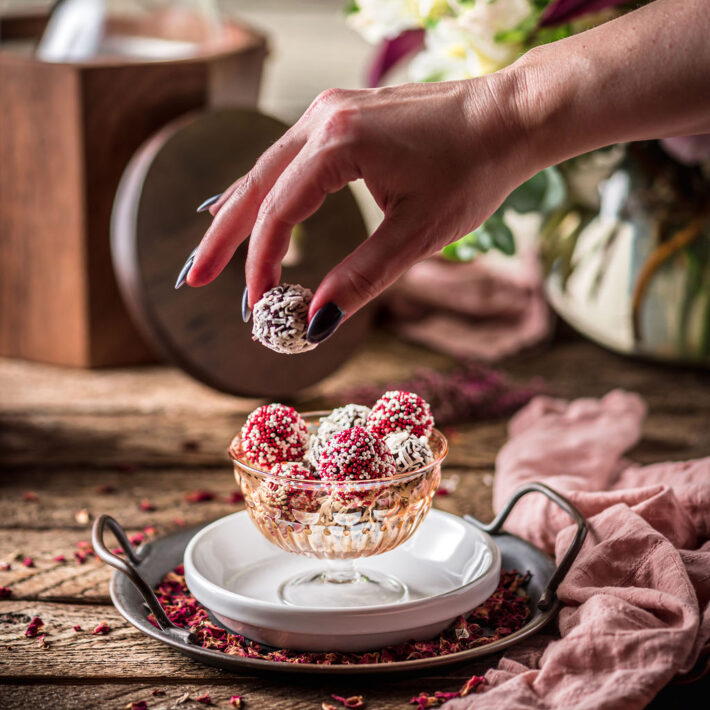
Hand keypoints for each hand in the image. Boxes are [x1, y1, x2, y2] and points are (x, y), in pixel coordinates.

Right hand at [187, 73, 532, 339]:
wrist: (509, 116)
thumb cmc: (474, 170)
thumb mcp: (419, 234)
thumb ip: (363, 277)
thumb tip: (317, 322)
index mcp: (340, 143)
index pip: (279, 212)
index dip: (262, 264)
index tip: (259, 306)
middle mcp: (324, 117)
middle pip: (255, 185)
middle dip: (224, 236)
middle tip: (193, 278)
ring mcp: (330, 110)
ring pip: (267, 169)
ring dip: (240, 213)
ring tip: (213, 252)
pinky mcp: (341, 116)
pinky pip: (288, 157)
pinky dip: (266, 190)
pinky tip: (251, 208)